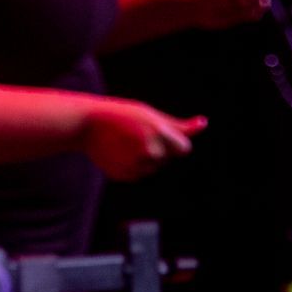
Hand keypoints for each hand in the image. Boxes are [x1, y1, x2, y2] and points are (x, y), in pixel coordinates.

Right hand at [80, 98, 206, 180]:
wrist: (88, 124)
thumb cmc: (124, 116)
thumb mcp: (152, 115)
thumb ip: (179, 125)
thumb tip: (204, 123)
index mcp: (160, 133)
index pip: (184, 149)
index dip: (175, 142)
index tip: (161, 133)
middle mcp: (150, 152)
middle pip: (167, 158)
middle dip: (159, 148)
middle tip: (138, 134)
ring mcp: (136, 166)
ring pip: (153, 167)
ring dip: (146, 158)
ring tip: (127, 142)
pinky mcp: (123, 176)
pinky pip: (138, 174)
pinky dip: (132, 165)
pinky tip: (119, 152)